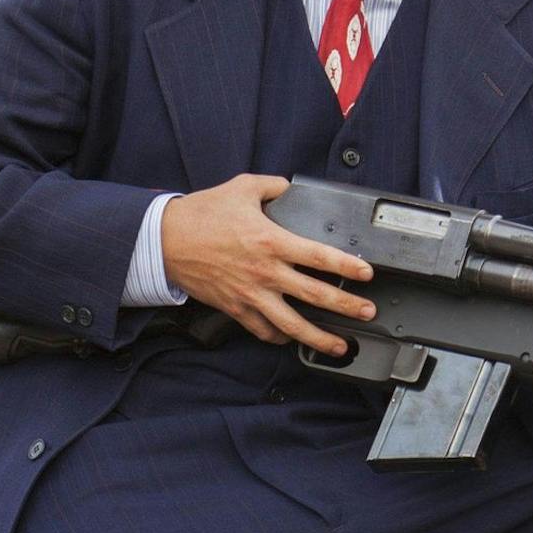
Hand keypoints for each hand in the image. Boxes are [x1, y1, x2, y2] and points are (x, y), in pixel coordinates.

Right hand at [161, 175, 375, 352]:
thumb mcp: (242, 187)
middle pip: (315, 296)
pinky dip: (279, 337)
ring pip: (292, 324)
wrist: (165, 239)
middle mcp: (265, 272)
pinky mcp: (235, 308)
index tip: (366, 274)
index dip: (347, 267)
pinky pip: (263, 330)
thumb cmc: (201, 214)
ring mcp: (251, 294)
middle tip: (367, 313)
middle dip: (346, 307)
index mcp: (271, 241)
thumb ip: (273, 187)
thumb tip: (291, 188)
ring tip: (340, 345)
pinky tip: (291, 338)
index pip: (319, 257)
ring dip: (320, 337)